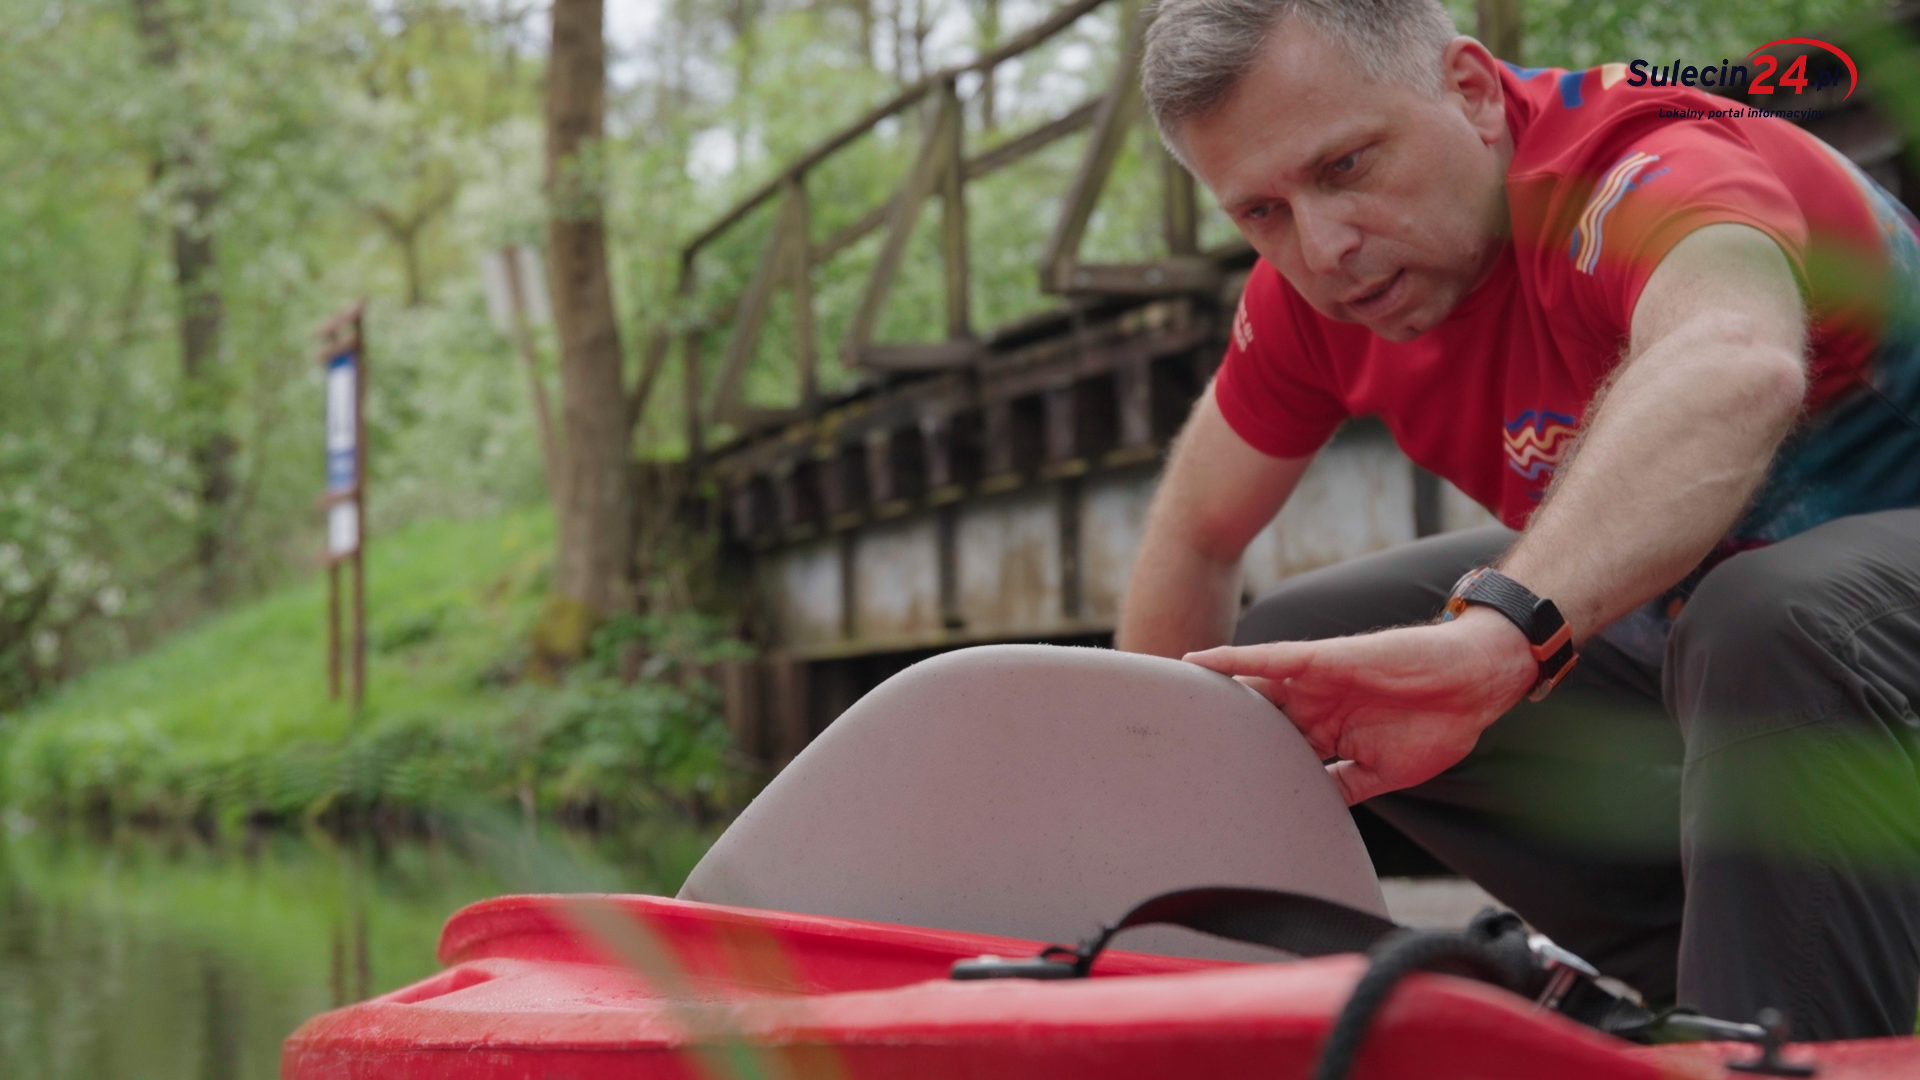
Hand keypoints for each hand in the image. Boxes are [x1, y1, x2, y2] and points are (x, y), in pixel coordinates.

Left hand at [1182, 607, 1537, 804]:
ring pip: (1249, 689)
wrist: (1471, 686)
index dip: (1244, 768)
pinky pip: (1267, 658)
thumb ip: (1343, 787)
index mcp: (1327, 735)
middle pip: (1253, 721)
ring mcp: (1315, 683)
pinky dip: (1232, 659)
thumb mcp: (1381, 773)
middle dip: (1217, 735)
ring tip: (1167, 707)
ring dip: (1211, 697)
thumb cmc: (1436, 726)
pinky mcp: (1321, 659)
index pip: (1274, 753)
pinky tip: (1196, 663)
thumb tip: (1312, 816)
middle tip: (1172, 753)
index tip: (1208, 791)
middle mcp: (1314, 708)